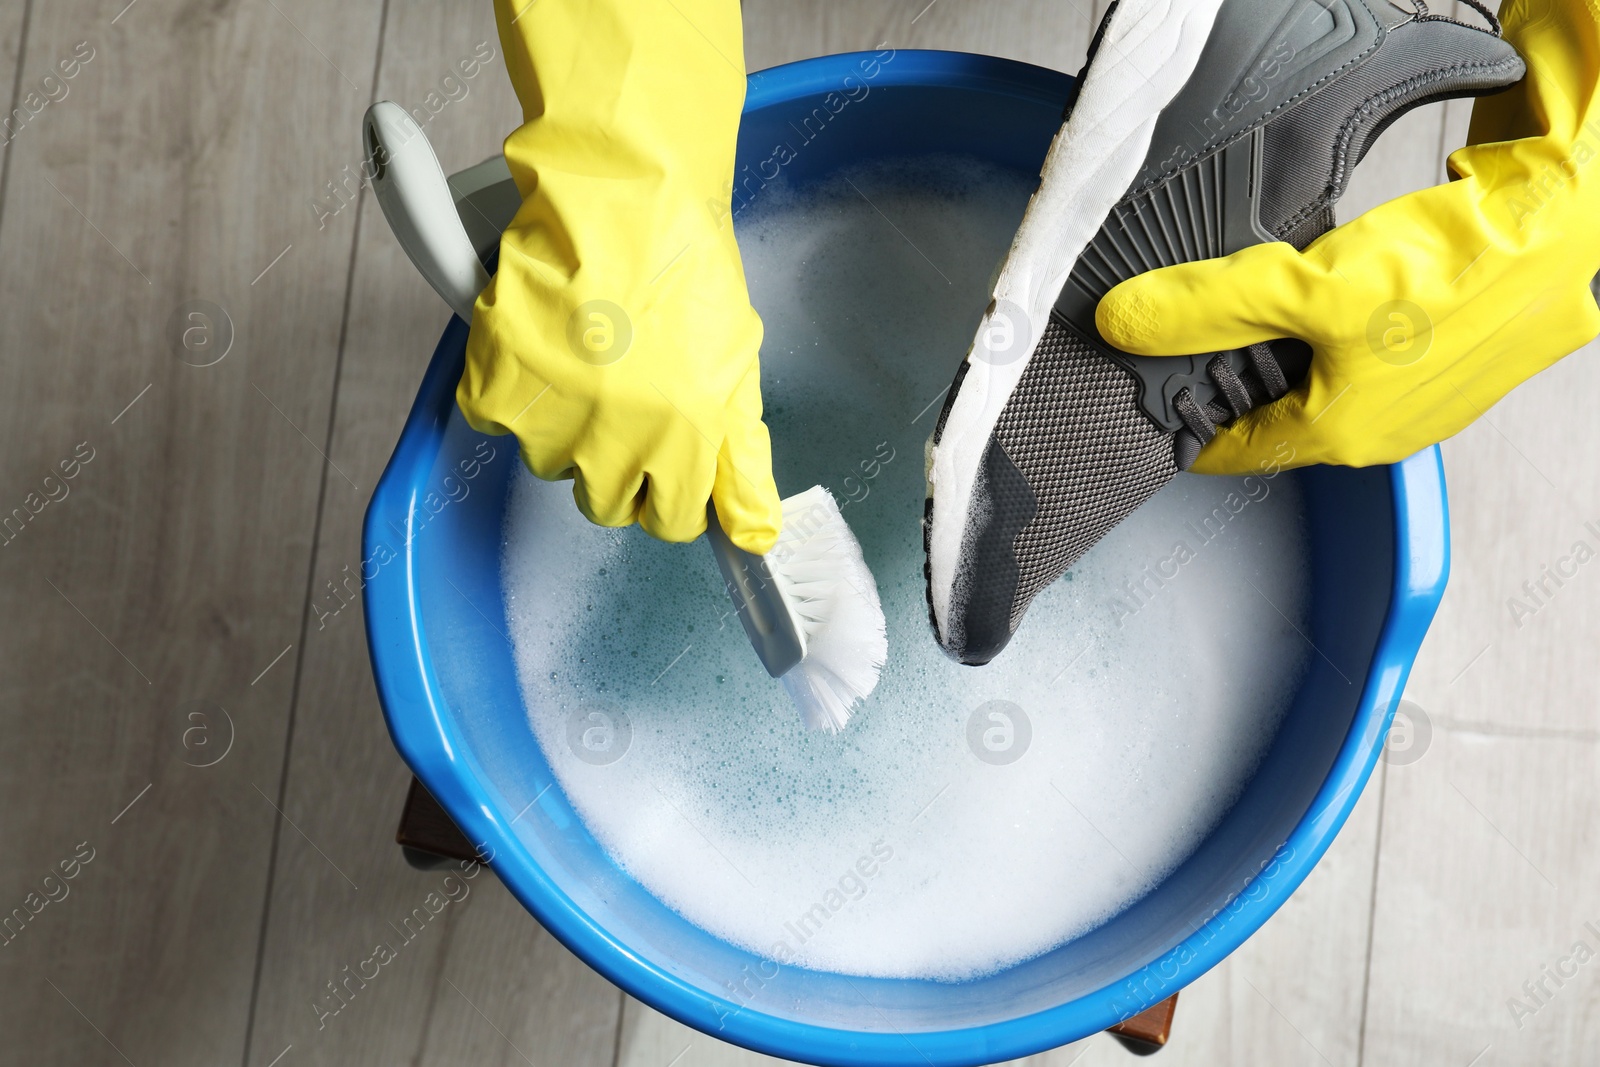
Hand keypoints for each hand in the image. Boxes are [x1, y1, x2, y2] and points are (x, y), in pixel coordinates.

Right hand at [458, 0, 780, 552]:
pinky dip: (508, 388)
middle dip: (613, 463)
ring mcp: (551, 413)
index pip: (670, 521)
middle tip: (619, 400)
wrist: (622, 191)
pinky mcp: (496, 381)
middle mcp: (617, 438)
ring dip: (560, 424)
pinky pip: (494, 420)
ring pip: (548, 462)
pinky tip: (539, 346)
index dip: (666, 491)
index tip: (660, 462)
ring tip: (581, 358)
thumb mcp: (736, 365)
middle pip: (604, 503)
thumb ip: (744, 461)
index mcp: (685, 438)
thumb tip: (756, 538)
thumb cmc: (687, 267)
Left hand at [1095, 0, 1599, 474]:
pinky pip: (1360, 351)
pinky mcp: (1443, 355)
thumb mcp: (1303, 288)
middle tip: (1179, 331)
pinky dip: (1328, 326)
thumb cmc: (1454, 269)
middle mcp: (1378, 431)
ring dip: (1277, 347)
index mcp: (1336, 436)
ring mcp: (1416, 398)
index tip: (1140, 390)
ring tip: (1247, 299)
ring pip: (1315, 380)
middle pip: (1268, 414)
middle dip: (1223, 378)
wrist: (1566, 222)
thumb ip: (1205, 307)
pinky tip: (1326, 283)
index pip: (1226, 452)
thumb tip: (1124, 324)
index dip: (1176, 418)